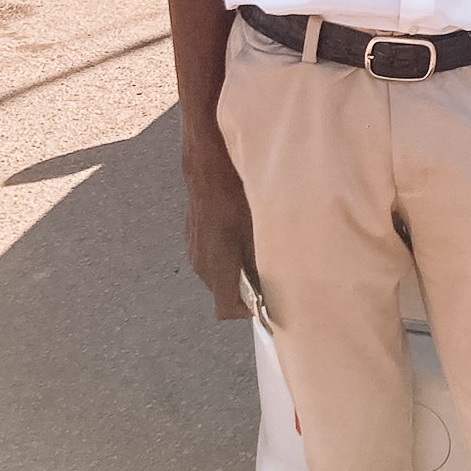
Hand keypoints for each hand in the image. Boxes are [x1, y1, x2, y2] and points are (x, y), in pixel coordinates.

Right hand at [183, 144, 257, 320]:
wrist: (207, 160)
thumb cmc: (235, 190)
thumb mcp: (259, 227)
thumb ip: (265, 259)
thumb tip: (278, 279)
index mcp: (217, 266)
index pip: (227, 309)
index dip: (250, 311)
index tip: (269, 302)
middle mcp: (202, 264)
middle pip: (224, 292)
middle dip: (247, 288)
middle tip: (271, 272)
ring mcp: (195, 249)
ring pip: (219, 273)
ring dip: (237, 268)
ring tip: (260, 248)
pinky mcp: (193, 234)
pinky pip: (212, 255)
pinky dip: (228, 251)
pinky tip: (243, 230)